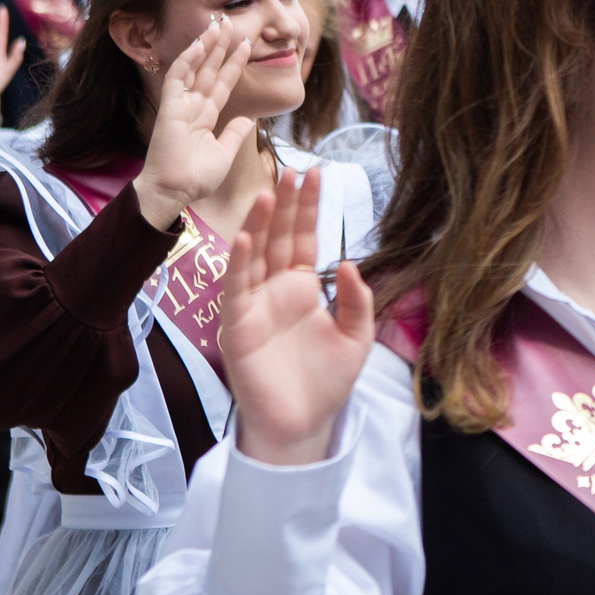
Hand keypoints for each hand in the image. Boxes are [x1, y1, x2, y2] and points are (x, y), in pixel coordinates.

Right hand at [131, 18, 256, 229]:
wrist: (174, 192)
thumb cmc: (195, 178)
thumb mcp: (225, 153)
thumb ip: (235, 134)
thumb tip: (249, 119)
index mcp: (205, 117)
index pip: (223, 83)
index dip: (234, 64)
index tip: (246, 44)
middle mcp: (192, 107)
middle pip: (210, 70)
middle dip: (220, 46)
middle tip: (231, 21)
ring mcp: (180, 105)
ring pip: (195, 68)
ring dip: (207, 45)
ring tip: (219, 24)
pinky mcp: (169, 108)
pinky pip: (179, 78)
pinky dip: (189, 60)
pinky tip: (200, 43)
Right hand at [223, 170, 374, 466]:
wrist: (303, 425)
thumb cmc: (326, 382)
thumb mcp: (356, 338)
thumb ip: (357, 301)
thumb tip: (351, 262)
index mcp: (302, 288)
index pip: (304, 238)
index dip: (309, 208)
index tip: (317, 174)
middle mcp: (275, 290)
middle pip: (279, 238)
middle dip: (284, 205)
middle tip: (292, 169)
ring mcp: (254, 305)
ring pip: (254, 257)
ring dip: (258, 226)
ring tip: (266, 193)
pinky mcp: (238, 327)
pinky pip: (237, 290)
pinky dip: (240, 264)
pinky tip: (245, 239)